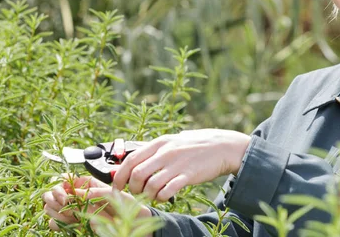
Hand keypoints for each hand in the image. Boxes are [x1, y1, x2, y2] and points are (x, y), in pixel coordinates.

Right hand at [42, 175, 151, 232]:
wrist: (133, 223)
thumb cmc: (126, 205)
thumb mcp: (112, 194)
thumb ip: (92, 192)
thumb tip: (73, 193)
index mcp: (86, 184)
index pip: (63, 180)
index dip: (60, 186)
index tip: (65, 194)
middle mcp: (76, 196)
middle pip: (51, 194)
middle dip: (55, 199)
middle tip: (66, 204)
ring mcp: (73, 210)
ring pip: (49, 208)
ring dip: (56, 210)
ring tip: (71, 214)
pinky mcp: (72, 224)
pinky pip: (54, 223)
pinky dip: (58, 222)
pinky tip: (71, 222)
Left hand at [112, 129, 250, 201]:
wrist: (222, 146)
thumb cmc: (195, 146)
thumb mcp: (172, 142)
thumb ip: (153, 151)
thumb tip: (130, 161)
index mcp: (159, 142)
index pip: (130, 159)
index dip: (119, 176)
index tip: (118, 186)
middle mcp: (166, 151)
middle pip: (136, 174)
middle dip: (132, 189)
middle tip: (137, 193)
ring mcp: (177, 163)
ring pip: (150, 185)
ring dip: (147, 195)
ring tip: (152, 195)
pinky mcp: (188, 175)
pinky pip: (167, 191)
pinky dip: (161, 198)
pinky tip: (164, 196)